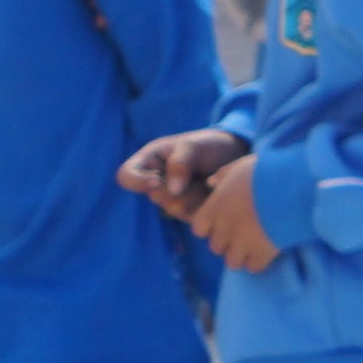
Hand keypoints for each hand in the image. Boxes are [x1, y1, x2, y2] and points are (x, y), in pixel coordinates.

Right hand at [119, 128, 244, 213]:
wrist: (237, 156)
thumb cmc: (210, 144)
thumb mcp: (194, 145)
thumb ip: (180, 162)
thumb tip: (173, 191)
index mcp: (150, 161)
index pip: (126, 176)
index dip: (137, 182)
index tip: (156, 181)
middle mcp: (158, 182)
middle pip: (155, 196)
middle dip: (176, 189)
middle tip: (196, 176)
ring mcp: (174, 198)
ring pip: (173, 208)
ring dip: (193, 196)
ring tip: (208, 182)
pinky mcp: (190, 212)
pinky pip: (190, 217)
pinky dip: (204, 205)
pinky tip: (213, 193)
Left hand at [183, 171, 286, 276]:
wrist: (291, 186)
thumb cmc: (265, 172)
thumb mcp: (240, 167)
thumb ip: (223, 175)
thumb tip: (210, 183)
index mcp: (215, 208)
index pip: (199, 229)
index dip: (209, 228)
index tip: (222, 222)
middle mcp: (224, 228)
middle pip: (216, 247)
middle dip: (227, 242)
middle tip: (242, 233)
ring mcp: (242, 243)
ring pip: (232, 262)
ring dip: (241, 255)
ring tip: (254, 245)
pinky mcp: (262, 253)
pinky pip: (253, 267)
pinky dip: (259, 262)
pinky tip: (267, 251)